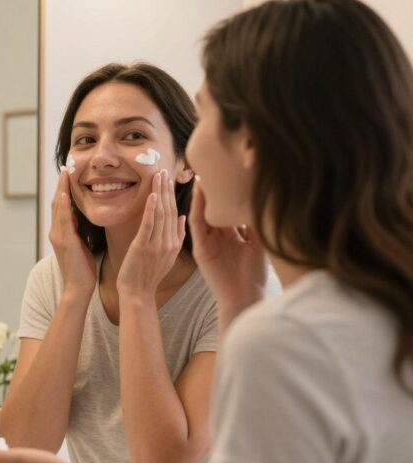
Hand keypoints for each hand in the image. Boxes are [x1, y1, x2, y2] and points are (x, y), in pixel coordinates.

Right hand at [50, 168, 96, 297]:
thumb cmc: (83, 270)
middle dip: (61, 185)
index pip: (62, 206)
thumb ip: (79, 232)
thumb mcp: (82, 246)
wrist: (78, 288)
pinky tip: (66, 194)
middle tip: (66, 167)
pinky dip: (63, 206)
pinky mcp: (64, 242)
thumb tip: (83, 220)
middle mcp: (56, 232)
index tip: (69, 175)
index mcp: (61, 233)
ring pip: (58, 208)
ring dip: (61, 190)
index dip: (64, 190)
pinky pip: (63, 220)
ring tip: (65, 174)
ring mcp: (58, 236)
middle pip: (57, 203)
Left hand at [117, 169, 185, 296]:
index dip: (173, 195)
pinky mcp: (143, 247)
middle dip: (167, 188)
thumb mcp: (168, 256)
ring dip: (160, 192)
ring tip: (159, 175)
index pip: (175, 213)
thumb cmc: (148, 276)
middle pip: (170, 209)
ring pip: (161, 213)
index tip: (170, 178)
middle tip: (164, 169)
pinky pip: (149, 225)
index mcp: (175, 243)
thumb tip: (181, 217)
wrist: (138, 294)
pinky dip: (151, 209)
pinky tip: (153, 194)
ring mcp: (157, 245)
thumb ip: (176, 236)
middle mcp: (169, 242)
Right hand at [188, 179, 266, 316]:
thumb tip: (267, 196)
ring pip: (203, 213)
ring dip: (201, 195)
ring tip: (201, 174)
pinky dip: (196, 209)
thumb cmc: (256, 274)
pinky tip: (198, 194)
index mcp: (233, 233)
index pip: (228, 207)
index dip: (229, 190)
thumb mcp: (262, 242)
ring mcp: (208, 242)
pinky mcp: (200, 249)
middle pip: (214, 207)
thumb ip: (259, 221)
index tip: (231, 169)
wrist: (246, 298)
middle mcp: (219, 235)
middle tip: (213, 164)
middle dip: (213, 188)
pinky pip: (196, 226)